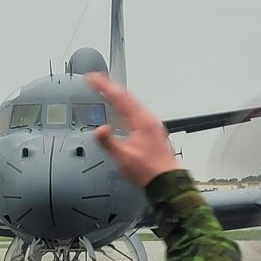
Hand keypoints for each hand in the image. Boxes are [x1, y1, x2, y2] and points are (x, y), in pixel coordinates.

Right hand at [86, 73, 178, 187]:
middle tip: (97, 80)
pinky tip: (123, 110)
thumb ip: (109, 142)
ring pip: (134, 102)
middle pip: (128, 96)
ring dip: (119, 95)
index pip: (120, 98)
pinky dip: (126, 105)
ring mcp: (153, 124)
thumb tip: (99, 129)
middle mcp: (149, 119)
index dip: (104, 86)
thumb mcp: (123, 158)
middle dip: (111, 87)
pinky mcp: (153, 130)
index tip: (93, 78)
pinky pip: (138, 110)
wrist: (167, 182)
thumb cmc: (148, 171)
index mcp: (141, 122)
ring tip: (107, 90)